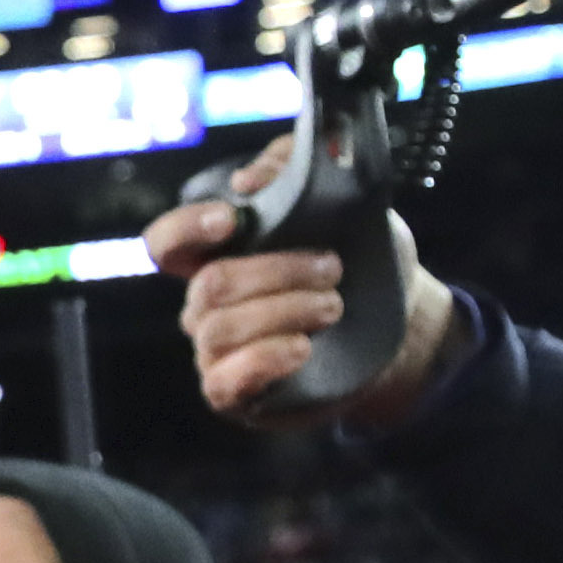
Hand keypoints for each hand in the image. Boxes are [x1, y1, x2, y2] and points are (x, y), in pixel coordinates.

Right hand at [147, 138, 463, 430]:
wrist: (396, 320)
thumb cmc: (360, 258)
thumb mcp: (344, 201)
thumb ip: (298, 169)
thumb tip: (247, 181)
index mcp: (218, 256)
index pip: (166, 242)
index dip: (186, 229)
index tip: (232, 219)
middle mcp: (206, 304)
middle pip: (210, 285)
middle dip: (278, 272)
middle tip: (334, 268)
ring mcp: (216, 351)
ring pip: (221, 329)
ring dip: (287, 311)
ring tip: (334, 307)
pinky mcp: (233, 393)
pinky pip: (225, 381)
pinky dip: (266, 358)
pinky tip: (303, 348)